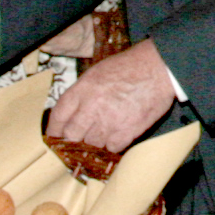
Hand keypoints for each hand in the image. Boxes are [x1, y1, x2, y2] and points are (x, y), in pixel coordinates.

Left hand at [48, 41, 179, 152]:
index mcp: (82, 89)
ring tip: (103, 133)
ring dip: (95, 141)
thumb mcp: (97, 72)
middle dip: (73, 138)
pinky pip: (112, 148)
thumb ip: (81, 92)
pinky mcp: (127, 131)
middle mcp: (92, 106)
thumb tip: (71, 113)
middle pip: (71, 135)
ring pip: (91, 144)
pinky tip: (117, 135)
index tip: (56, 135)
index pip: (58, 116)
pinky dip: (113, 144)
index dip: (55, 129)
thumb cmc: (128, 67)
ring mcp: (109, 121)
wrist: (159, 68)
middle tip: (79, 139)